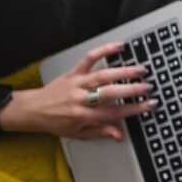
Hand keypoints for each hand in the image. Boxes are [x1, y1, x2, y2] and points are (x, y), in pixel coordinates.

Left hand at [3, 42, 155, 139]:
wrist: (32, 110)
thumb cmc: (56, 122)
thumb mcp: (78, 133)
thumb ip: (100, 132)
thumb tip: (119, 135)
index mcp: (82, 116)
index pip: (114, 113)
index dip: (134, 109)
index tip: (149, 105)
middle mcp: (80, 98)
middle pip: (110, 93)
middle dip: (132, 90)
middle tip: (149, 87)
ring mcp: (77, 83)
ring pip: (102, 75)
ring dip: (123, 71)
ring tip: (140, 70)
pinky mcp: (73, 72)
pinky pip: (89, 59)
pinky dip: (103, 50)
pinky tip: (118, 46)